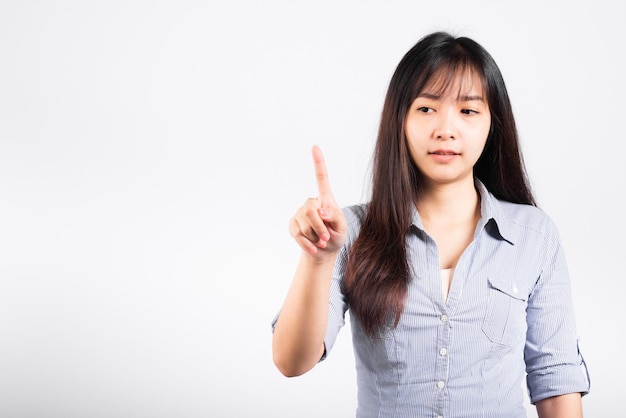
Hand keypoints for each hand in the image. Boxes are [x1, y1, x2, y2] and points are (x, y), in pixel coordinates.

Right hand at [289, 145, 346, 259]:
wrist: (323, 250)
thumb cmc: (336, 236)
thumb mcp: (342, 228)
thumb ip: (336, 217)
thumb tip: (321, 211)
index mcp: (325, 199)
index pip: (321, 178)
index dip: (318, 163)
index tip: (314, 146)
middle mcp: (311, 202)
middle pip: (310, 209)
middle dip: (318, 226)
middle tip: (326, 238)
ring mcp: (300, 213)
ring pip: (303, 223)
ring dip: (314, 236)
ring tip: (321, 242)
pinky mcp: (292, 224)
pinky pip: (297, 233)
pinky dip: (306, 243)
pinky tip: (313, 248)